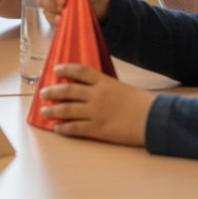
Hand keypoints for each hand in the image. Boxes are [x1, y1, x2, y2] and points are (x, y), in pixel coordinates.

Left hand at [37, 63, 152, 146]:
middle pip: (68, 90)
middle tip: (42, 94)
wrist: (155, 119)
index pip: (80, 71)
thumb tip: (95, 90)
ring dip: (53, 110)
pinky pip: (76, 128)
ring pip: (67, 109)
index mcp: (105, 82)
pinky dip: (64, 128)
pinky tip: (57, 129)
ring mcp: (96, 112)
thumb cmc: (144, 104)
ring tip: (43, 111)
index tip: (56, 69)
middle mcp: (97, 95)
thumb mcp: (124, 88)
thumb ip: (108, 88)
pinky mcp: (98, 128)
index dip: (66, 69)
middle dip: (52, 92)